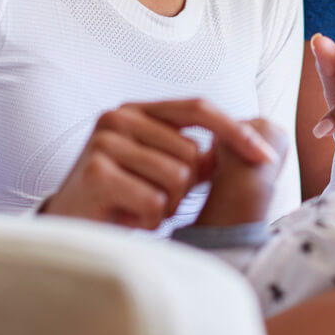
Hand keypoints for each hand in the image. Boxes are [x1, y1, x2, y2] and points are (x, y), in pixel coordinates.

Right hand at [40, 99, 278, 229]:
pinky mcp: (97, 173)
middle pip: (193, 153)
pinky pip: (155, 202)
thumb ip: (198, 154)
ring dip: (166, 205)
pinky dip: (149, 220)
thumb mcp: (162, 166)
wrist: (69, 225)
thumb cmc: (123, 195)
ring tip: (137, 206)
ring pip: (177, 179)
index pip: (199, 108)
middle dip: (185, 187)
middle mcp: (119, 116)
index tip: (266, 156)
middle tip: (154, 197)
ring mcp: (105, 142)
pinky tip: (125, 217)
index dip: (236, 132)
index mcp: (139, 110)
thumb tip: (251, 146)